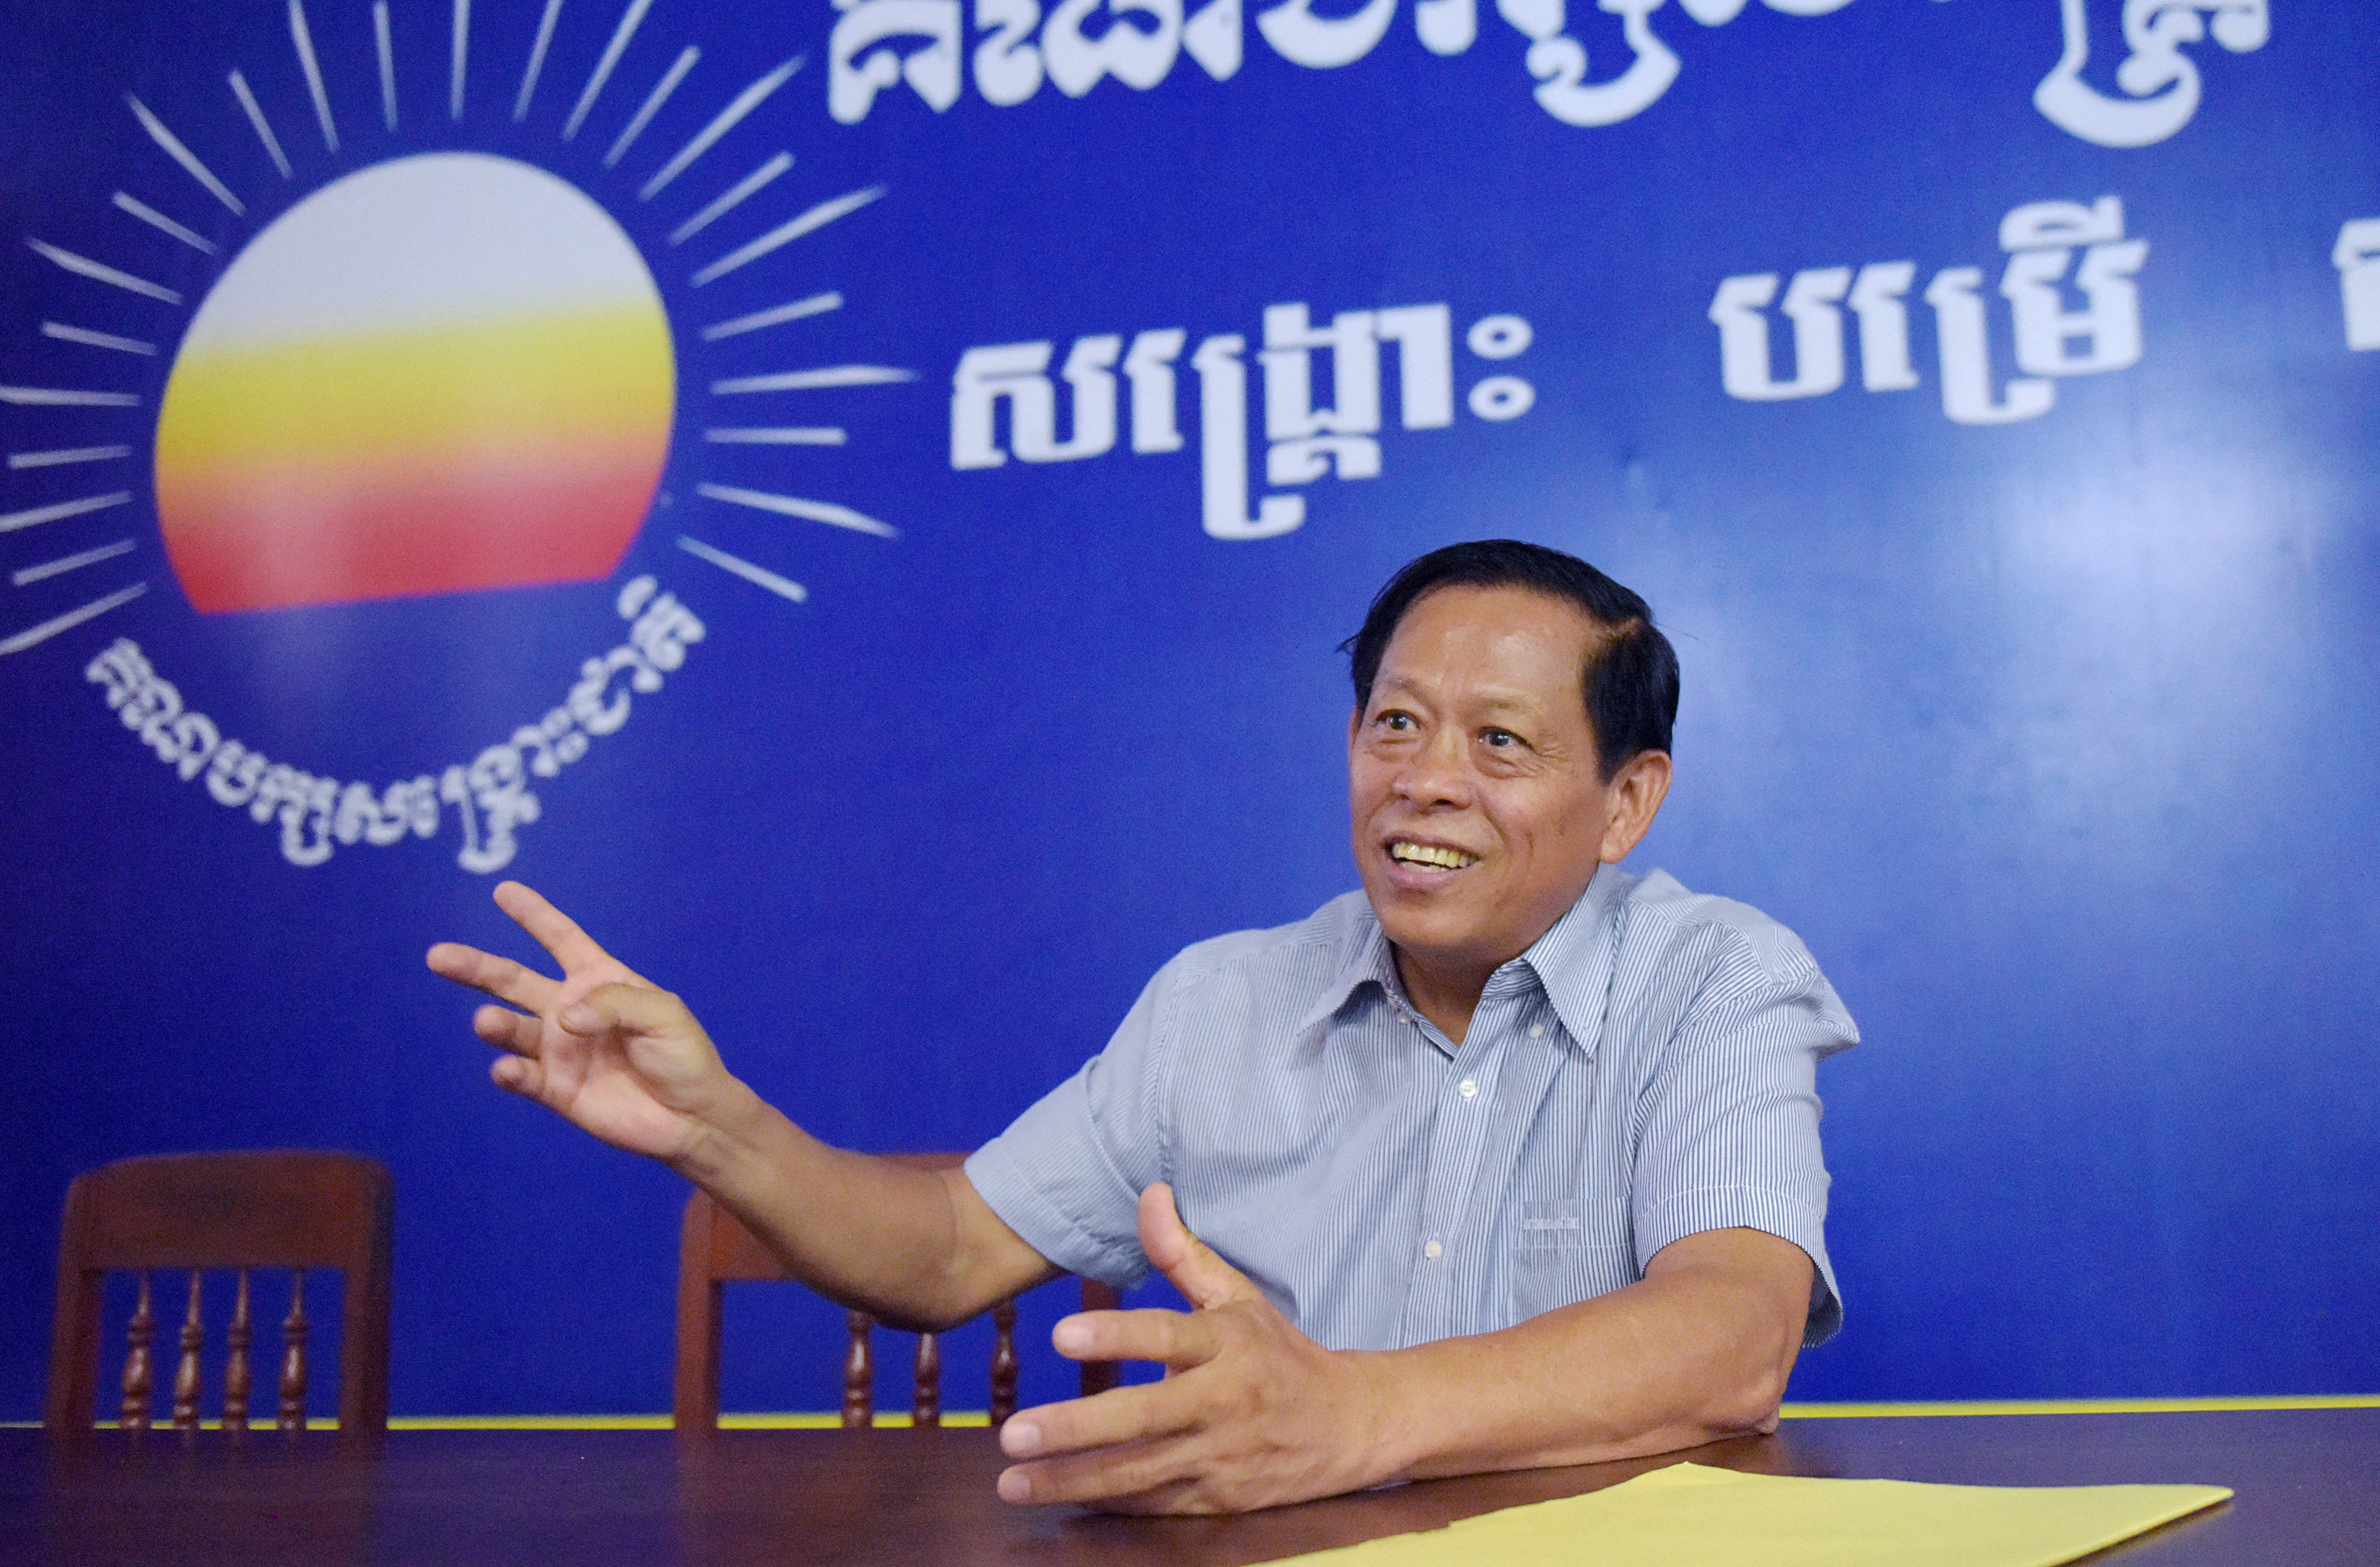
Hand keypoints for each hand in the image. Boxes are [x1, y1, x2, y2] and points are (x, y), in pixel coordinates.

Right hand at [426, 881, 745, 1167]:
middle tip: (438, 956)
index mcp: (600, 980)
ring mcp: (558, 1050)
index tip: (502, 891)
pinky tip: (506, 1069)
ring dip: (496, 1026)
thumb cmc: (683, 1056)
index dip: (533, 915)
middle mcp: (570, 1011)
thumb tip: (563, 1017)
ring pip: (512, 1029)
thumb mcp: (662, 1013)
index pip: (561, 939)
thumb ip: (614, 1003)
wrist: (691, 1117)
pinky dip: (509, 1072)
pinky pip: (522, 1076)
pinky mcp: (554, 1089)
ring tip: (486, 1023)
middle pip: (513, 981)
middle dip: (476, 968)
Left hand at [994, 1185, 1398, 1513]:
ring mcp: (1220, 1457)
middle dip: (1074, 1428)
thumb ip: (1183, 1254)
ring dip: (1071, 1481)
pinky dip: (1109, 1507)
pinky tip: (1060, 1502)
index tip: (1059, 1335)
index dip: (1115, 1335)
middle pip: (1143, 1417)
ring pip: (1139, 1474)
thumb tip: (1148, 1192)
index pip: (1166, 1336)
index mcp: (1227, 1344)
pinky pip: (1156, 1506)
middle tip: (1013, 1432)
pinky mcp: (1219, 1501)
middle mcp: (1223, 1402)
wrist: (1349, 1426)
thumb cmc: (1279, 1354)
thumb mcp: (1239, 1297)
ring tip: (1011, 1482)